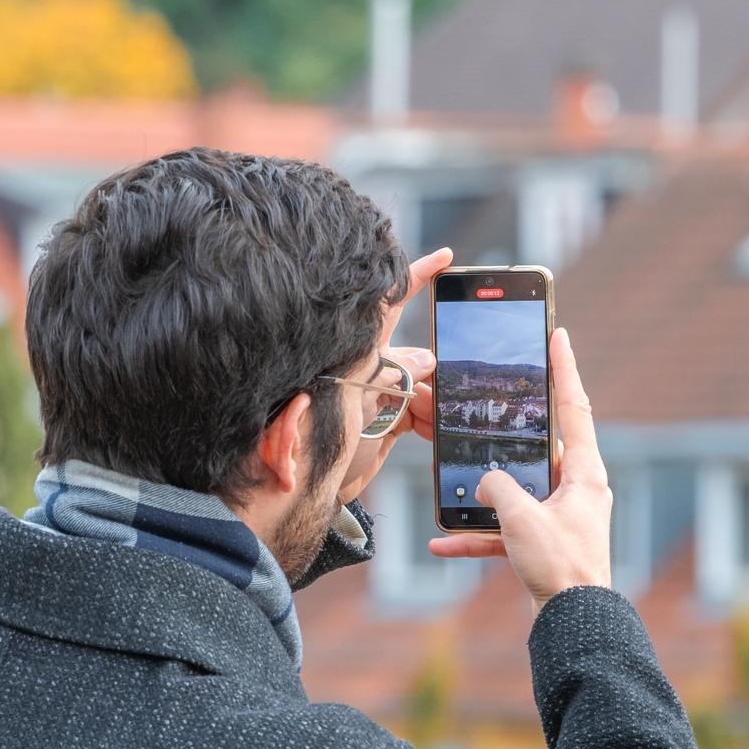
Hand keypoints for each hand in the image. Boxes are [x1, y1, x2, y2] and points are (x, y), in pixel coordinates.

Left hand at [334, 248, 448, 505]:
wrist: (303, 491)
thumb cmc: (314, 438)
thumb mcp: (352, 398)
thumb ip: (391, 373)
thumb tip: (428, 359)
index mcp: (358, 349)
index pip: (391, 303)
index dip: (417, 276)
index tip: (445, 257)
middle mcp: (370, 368)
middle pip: (416, 355)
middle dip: (433, 372)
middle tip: (432, 395)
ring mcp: (379, 395)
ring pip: (422, 386)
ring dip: (431, 403)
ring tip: (425, 421)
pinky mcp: (386, 423)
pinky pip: (418, 413)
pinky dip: (428, 421)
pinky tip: (431, 430)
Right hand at [428, 327, 610, 606]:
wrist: (573, 624)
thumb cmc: (561, 569)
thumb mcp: (522, 518)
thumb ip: (497, 487)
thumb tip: (484, 480)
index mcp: (584, 473)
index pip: (574, 407)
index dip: (564, 369)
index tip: (557, 335)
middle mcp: (575, 489)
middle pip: (537, 445)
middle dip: (505, 429)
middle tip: (485, 398)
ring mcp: (558, 517)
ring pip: (514, 489)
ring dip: (481, 489)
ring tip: (451, 472)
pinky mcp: (542, 544)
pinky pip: (503, 530)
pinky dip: (476, 534)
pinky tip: (441, 543)